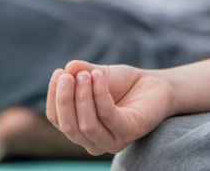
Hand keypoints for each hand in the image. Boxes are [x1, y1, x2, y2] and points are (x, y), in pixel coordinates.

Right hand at [47, 60, 174, 154]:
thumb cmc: (124, 83)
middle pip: (69, 126)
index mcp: (80, 129)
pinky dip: (100, 95)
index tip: (58, 73)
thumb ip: (80, 72)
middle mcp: (93, 141)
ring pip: (87, 124)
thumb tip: (66, 68)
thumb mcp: (97, 74)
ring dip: (82, 97)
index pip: (57, 119)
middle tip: (67, 75)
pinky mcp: (129, 133)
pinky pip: (108, 115)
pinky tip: (99, 76)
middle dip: (64, 99)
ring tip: (85, 74)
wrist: (155, 84)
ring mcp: (112, 141)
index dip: (54, 97)